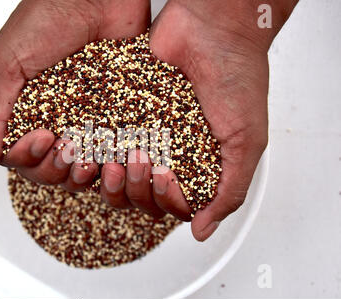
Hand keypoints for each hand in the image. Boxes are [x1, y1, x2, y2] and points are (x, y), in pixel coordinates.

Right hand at [0, 0, 150, 190]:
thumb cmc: (47, 18)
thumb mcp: (8, 63)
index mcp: (26, 113)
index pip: (20, 158)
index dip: (28, 158)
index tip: (41, 135)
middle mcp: (56, 123)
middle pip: (50, 170)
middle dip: (54, 168)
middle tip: (65, 145)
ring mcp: (88, 122)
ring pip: (81, 169)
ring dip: (82, 172)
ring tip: (90, 155)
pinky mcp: (118, 117)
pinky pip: (114, 152)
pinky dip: (112, 162)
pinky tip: (113, 156)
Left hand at [101, 0, 296, 239]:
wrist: (213, 25)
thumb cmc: (238, 77)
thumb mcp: (247, 142)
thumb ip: (229, 190)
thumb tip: (202, 230)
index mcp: (197, 166)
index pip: (173, 205)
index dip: (167, 202)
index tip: (170, 180)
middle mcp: (169, 152)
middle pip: (141, 196)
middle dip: (138, 188)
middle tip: (145, 161)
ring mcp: (144, 133)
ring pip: (118, 175)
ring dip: (113, 176)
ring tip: (116, 156)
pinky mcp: (122, 111)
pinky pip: (103, 139)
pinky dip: (96, 150)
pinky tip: (94, 148)